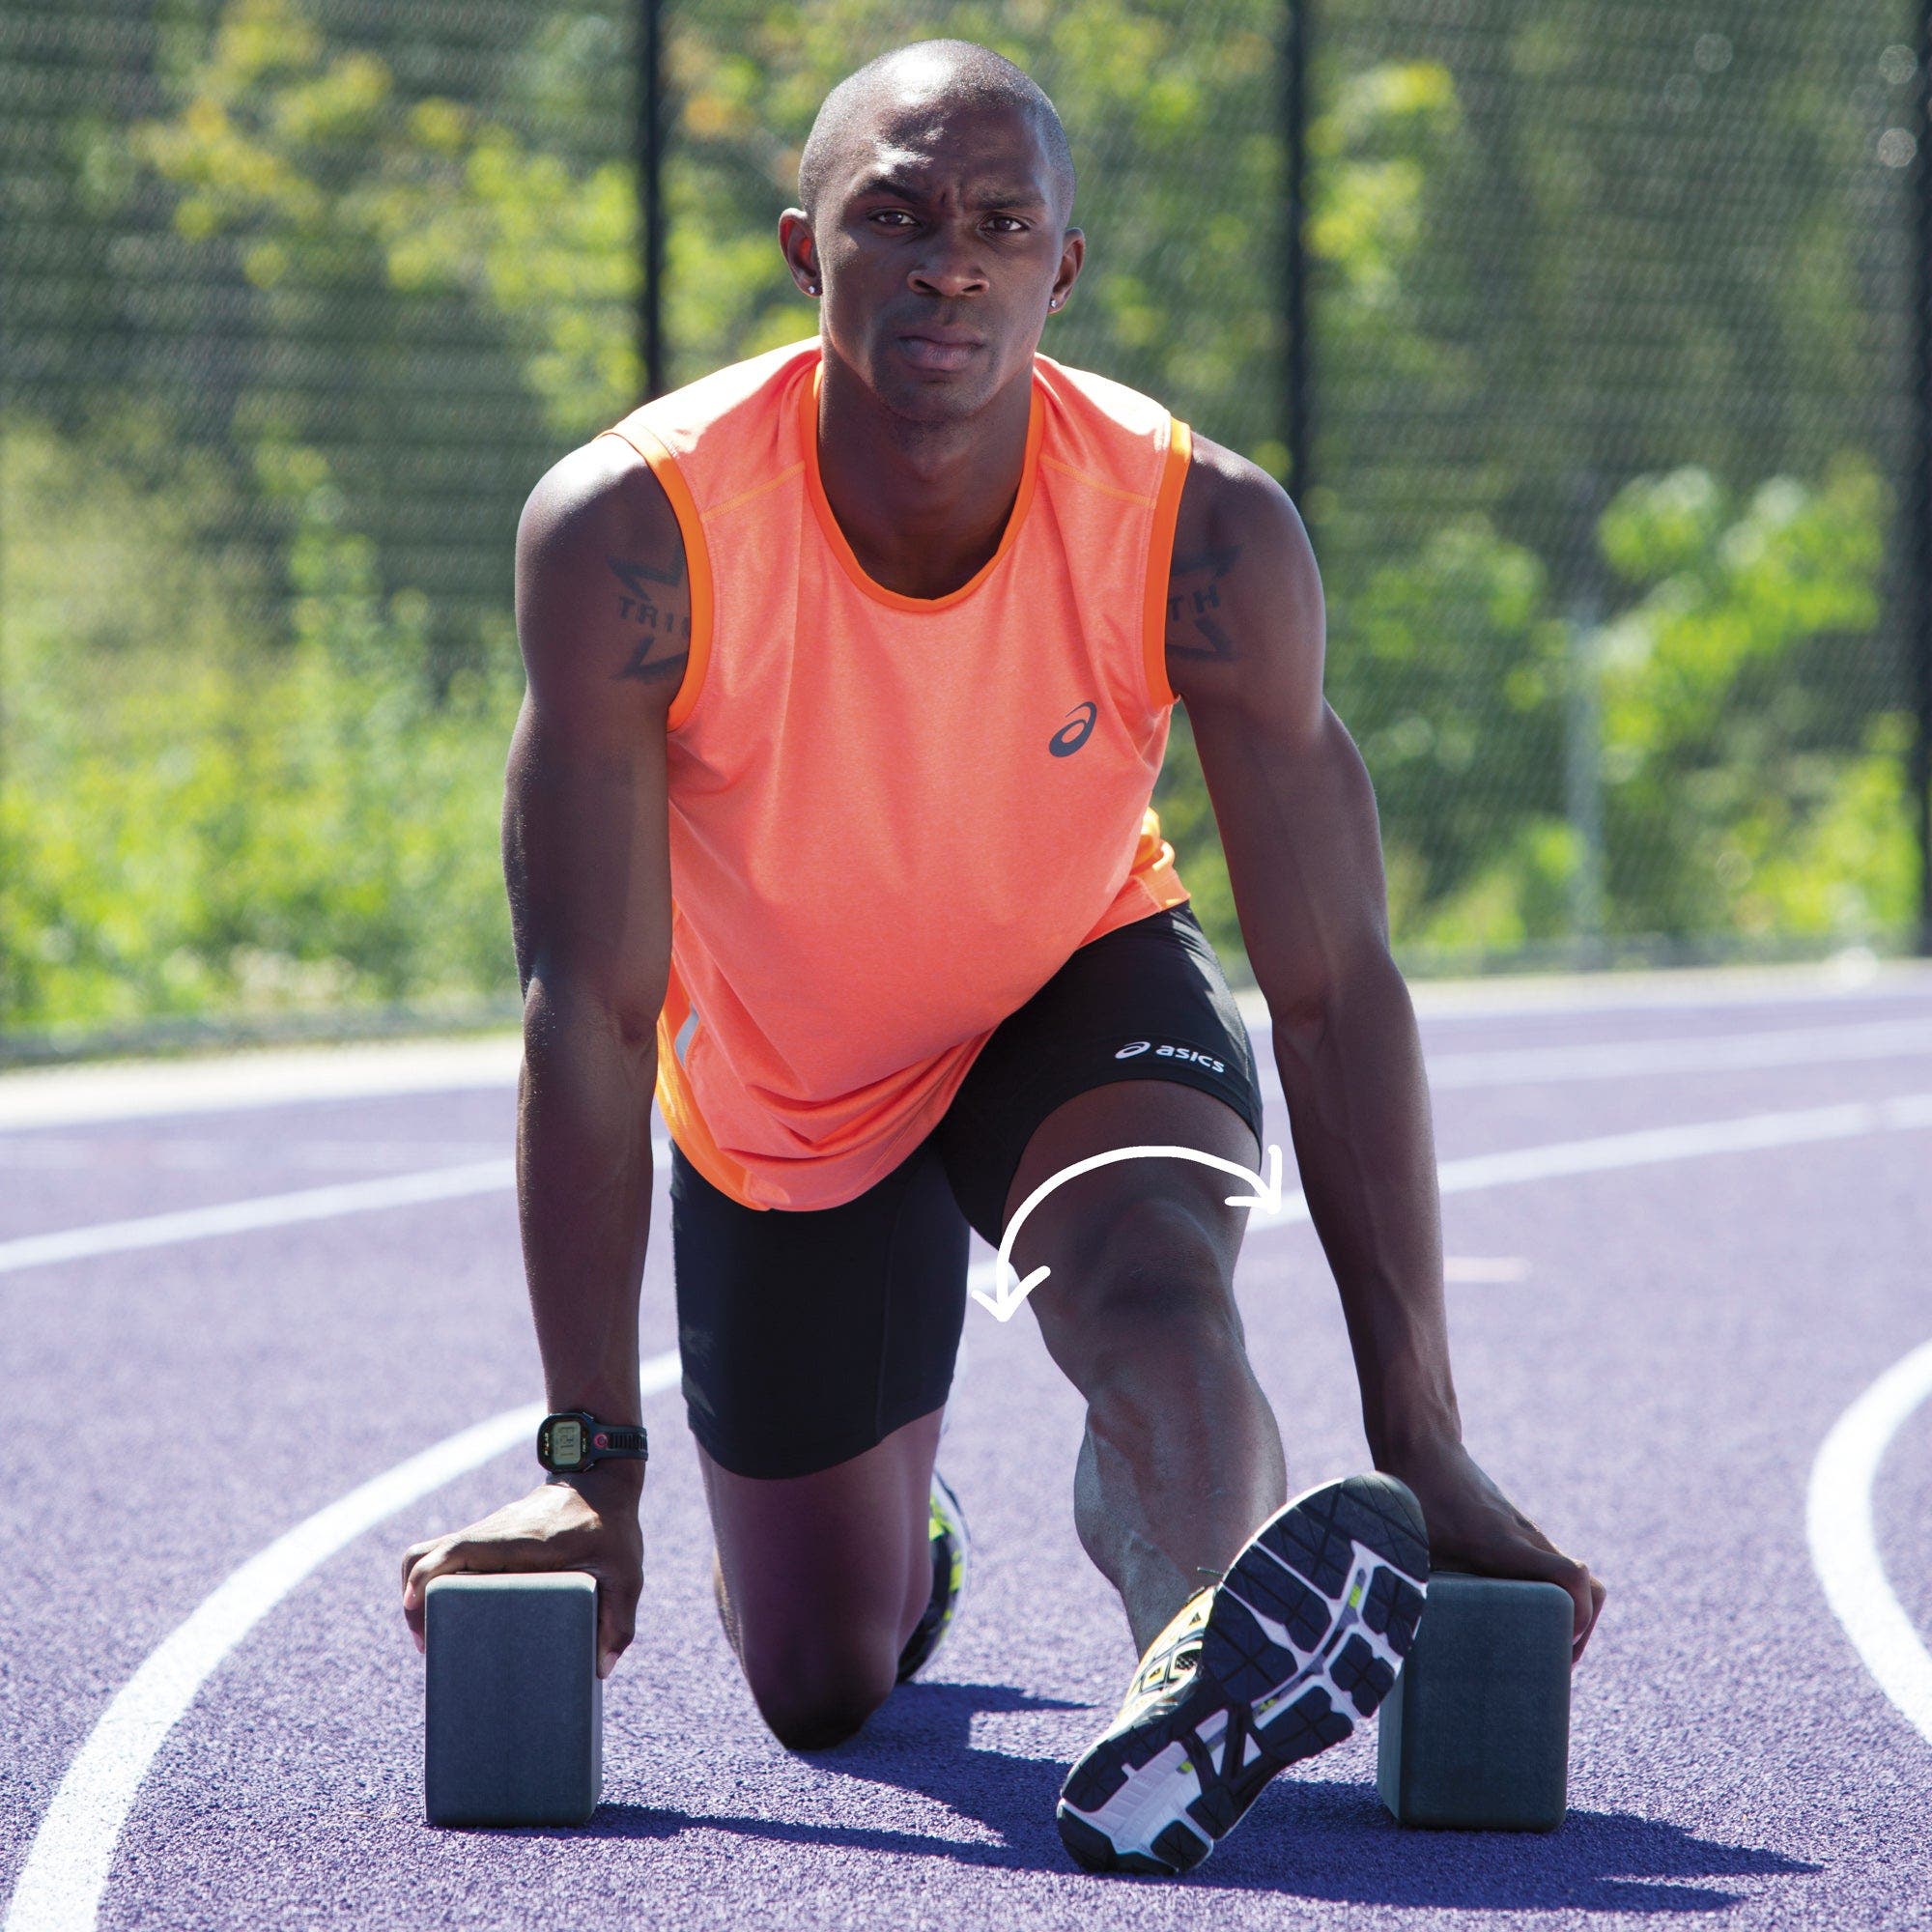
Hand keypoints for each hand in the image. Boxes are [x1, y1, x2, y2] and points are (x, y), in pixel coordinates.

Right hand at [399, 1469, 643, 1679]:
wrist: (602, 1481)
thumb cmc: (612, 1527)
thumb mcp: (626, 1573)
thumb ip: (619, 1621)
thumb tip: (599, 1671)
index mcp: (517, 1541)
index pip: (455, 1549)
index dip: (426, 1577)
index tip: (416, 1606)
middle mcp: (492, 1534)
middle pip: (426, 1555)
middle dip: (415, 1599)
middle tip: (429, 1643)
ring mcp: (487, 1533)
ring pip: (430, 1553)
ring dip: (420, 1589)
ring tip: (434, 1632)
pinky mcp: (489, 1537)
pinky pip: (447, 1555)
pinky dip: (435, 1580)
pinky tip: (453, 1613)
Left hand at [1377, 1434, 1606, 1661]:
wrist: (1423, 1447)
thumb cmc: (1415, 1499)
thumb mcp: (1413, 1549)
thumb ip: (1416, 1591)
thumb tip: (1402, 1640)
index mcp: (1505, 1546)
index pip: (1572, 1577)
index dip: (1579, 1616)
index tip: (1559, 1645)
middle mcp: (1527, 1540)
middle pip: (1588, 1586)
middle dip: (1580, 1630)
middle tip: (1552, 1662)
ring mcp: (1528, 1534)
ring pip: (1576, 1577)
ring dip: (1571, 1612)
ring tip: (1541, 1645)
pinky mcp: (1519, 1532)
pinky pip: (1556, 1567)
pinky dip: (1554, 1594)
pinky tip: (1522, 1615)